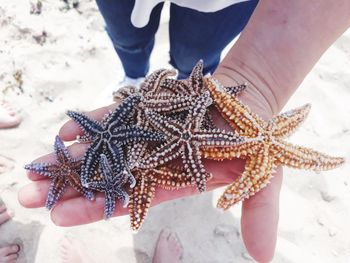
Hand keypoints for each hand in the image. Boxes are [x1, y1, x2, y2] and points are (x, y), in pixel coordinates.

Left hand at [18, 75, 281, 262]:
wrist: (249, 100)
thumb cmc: (255, 140)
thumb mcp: (261, 180)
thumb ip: (258, 216)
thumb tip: (264, 259)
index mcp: (175, 181)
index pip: (131, 200)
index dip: (98, 208)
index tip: (62, 216)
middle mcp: (155, 160)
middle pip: (108, 176)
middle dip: (71, 187)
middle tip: (29, 195)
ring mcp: (147, 133)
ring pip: (106, 147)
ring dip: (72, 157)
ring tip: (34, 168)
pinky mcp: (147, 108)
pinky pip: (116, 115)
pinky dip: (92, 121)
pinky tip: (64, 131)